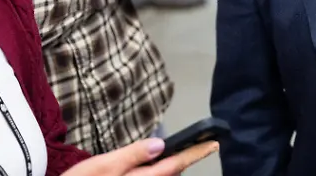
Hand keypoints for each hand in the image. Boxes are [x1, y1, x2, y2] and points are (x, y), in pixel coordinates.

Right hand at [62, 138, 218, 175]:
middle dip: (181, 162)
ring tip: (178, 154)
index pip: (174, 165)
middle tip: (197, 146)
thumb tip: (159, 145)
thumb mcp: (101, 166)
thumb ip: (131, 155)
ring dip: (169, 168)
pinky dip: (157, 173)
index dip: (195, 153)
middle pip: (170, 174)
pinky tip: (151, 167)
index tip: (214, 143)